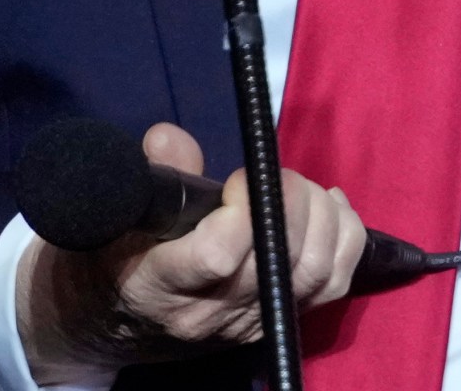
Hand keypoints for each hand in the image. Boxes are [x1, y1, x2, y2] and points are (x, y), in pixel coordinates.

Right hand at [15, 123, 366, 384]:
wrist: (116, 319)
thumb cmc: (115, 252)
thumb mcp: (116, 209)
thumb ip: (153, 171)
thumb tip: (170, 137)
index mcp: (157, 284)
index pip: (217, 257)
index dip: (244, 212)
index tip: (237, 178)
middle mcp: (209, 314)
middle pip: (277, 262)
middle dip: (293, 203)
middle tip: (277, 173)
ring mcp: (249, 323)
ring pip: (314, 274)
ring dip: (323, 219)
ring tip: (304, 188)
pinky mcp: (278, 321)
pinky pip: (332, 285)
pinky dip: (345, 240)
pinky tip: (331, 206)